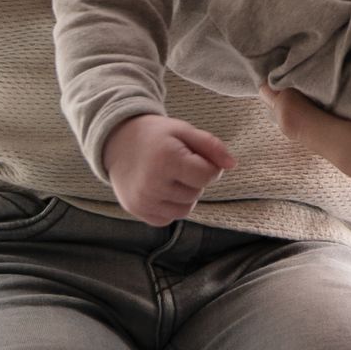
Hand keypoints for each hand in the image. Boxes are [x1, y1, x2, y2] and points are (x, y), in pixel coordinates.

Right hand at [105, 113, 235, 225]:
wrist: (117, 141)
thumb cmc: (156, 135)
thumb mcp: (184, 131)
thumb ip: (211, 146)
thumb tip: (233, 165)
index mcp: (166, 159)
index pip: (207, 176)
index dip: (208, 165)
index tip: (195, 156)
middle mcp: (153, 183)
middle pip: (196, 193)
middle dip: (194, 179)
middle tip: (177, 163)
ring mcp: (143, 200)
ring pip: (184, 209)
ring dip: (184, 195)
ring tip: (170, 176)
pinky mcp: (137, 210)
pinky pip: (167, 218)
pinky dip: (169, 207)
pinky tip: (160, 189)